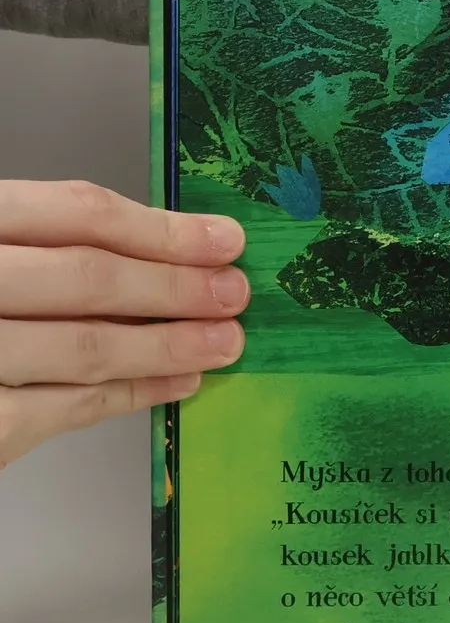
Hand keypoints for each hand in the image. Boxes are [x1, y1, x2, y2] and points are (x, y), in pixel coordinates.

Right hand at [0, 181, 247, 470]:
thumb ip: (42, 245)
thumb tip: (161, 250)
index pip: (74, 213)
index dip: (162, 228)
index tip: (225, 239)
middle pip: (87, 278)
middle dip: (176, 288)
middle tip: (234, 295)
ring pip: (84, 348)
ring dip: (168, 347)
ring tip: (224, 343)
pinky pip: (66, 409)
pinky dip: (133, 396)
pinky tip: (178, 385)